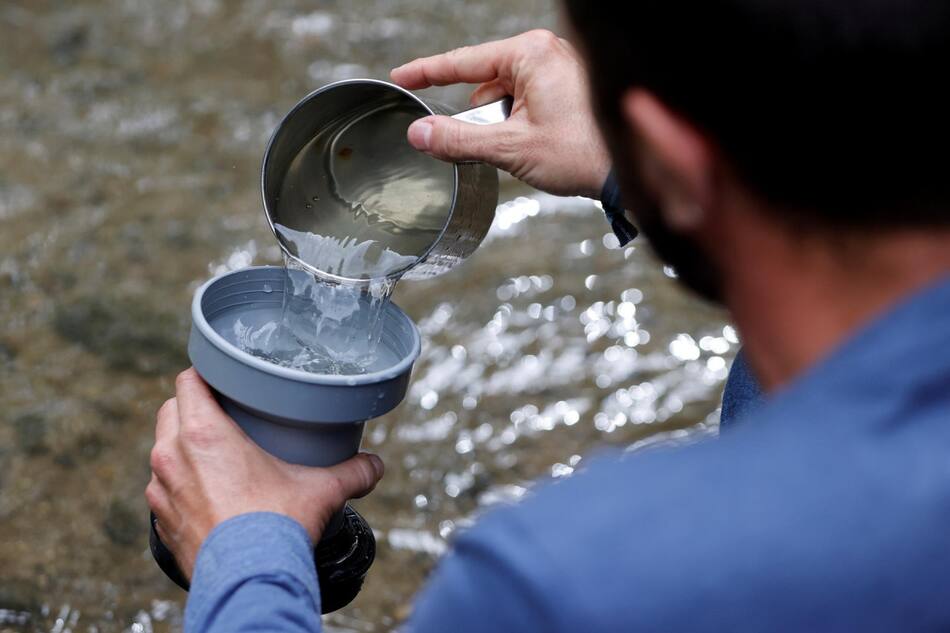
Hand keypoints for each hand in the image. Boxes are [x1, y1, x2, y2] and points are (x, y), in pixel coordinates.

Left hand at [145, 368, 383, 579]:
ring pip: (162, 452)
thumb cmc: (275, 527)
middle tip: (224, 413)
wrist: (247, 582)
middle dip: (193, 407)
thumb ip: (352, 471)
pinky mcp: (160, 523)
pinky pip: (164, 491)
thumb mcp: (322, 489)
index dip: (204, 373)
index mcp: (204, 433)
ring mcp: (162, 491)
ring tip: (214, 455)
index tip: (223, 376)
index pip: (188, 381)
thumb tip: (374, 465)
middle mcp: (172, 456)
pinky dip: (181, 486)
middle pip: (171, 411)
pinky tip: (207, 495)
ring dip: (182, 448)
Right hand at [391, 29, 609, 198]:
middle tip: (494, 146)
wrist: (628, 169)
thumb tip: (420, 134)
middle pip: (484, 83)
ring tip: (526, 150)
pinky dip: (517, 126)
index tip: (401, 77)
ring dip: (501, 126)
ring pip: (504, 97)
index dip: (426, 72)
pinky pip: (524, 102)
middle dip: (480, 118)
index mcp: (530, 54)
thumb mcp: (511, 148)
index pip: (463, 61)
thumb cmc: (582, 152)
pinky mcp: (565, 88)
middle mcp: (545, 53)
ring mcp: (557, 69)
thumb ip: (459, 140)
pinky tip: (533, 147)